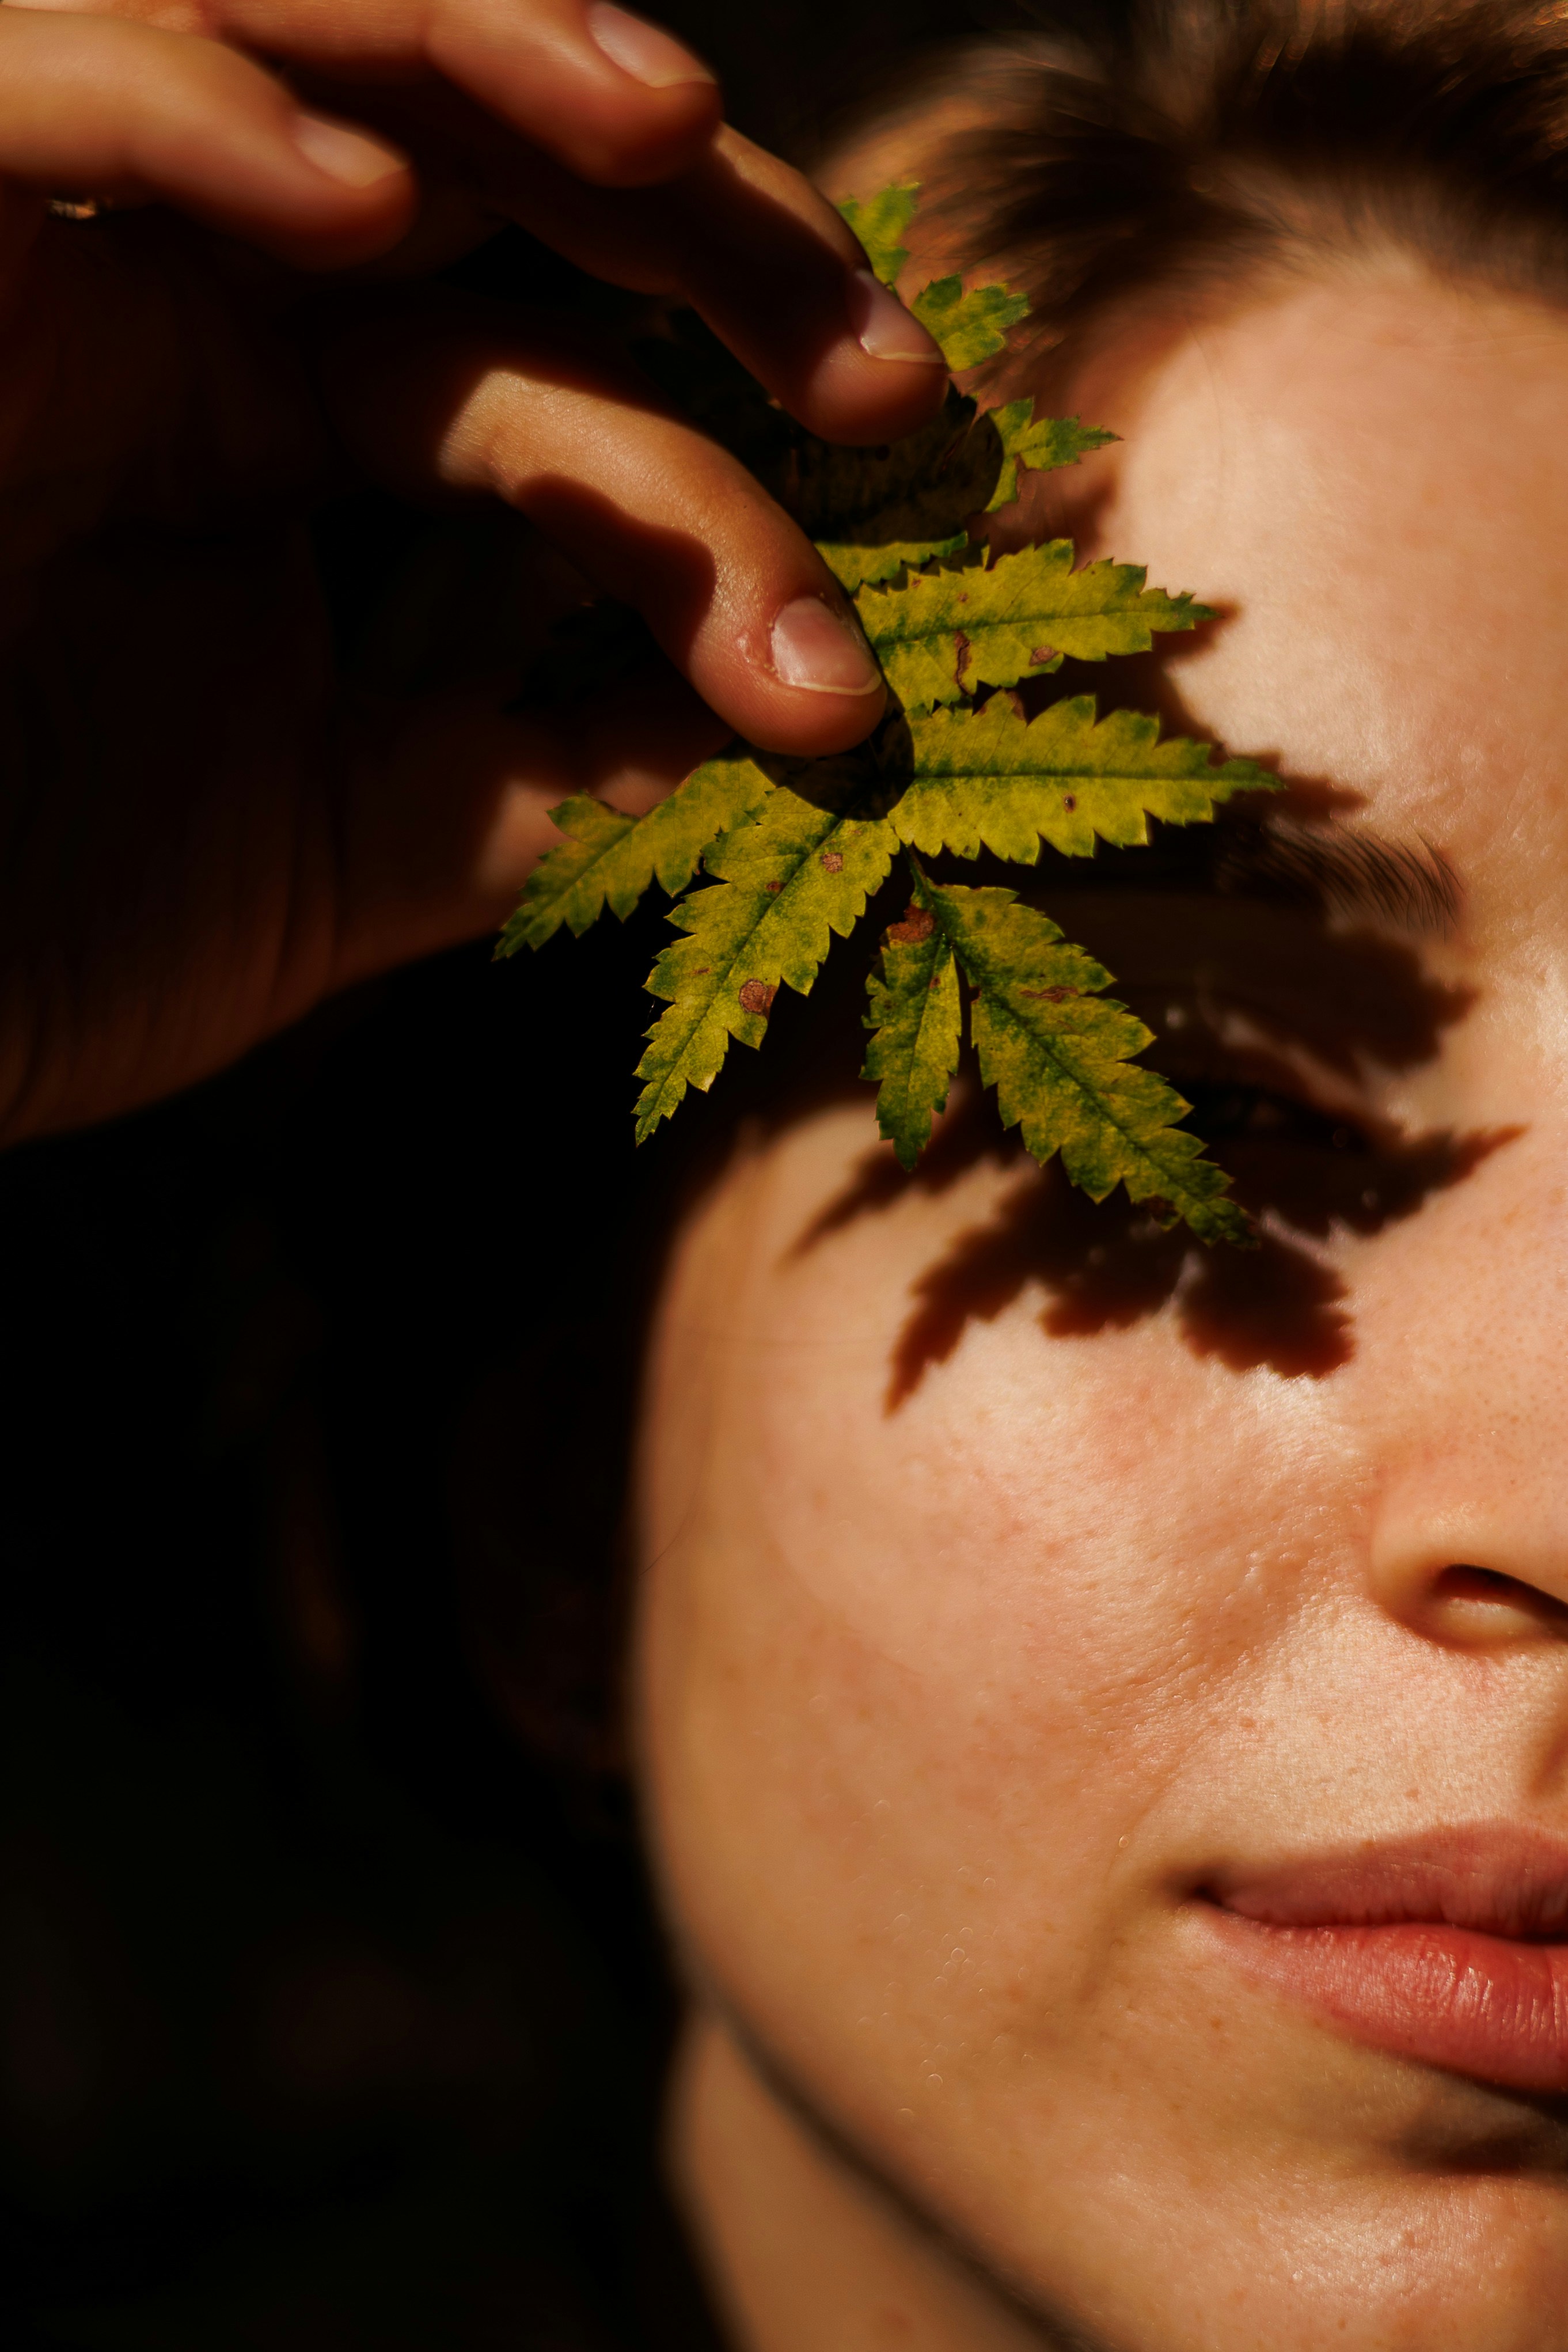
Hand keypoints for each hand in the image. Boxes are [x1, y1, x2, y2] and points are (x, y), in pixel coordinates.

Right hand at [0, 0, 946, 1141]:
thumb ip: (551, 776)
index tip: (915, 493)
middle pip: (476, 151)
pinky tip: (357, 206)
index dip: (738, 399)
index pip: (554, 342)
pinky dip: (180, 110)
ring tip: (674, 124)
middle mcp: (182, 296)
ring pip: (273, 35)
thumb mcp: (350, 848)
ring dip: (476, 47)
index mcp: (283, 417)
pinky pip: (24, 99)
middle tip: (879, 365)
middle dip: (692, 220)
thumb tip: (791, 735)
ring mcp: (46, 254)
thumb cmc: (41, 926)